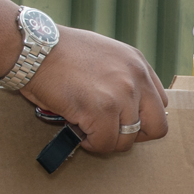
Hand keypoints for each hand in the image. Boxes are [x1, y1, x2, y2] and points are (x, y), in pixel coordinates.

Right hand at [21, 27, 168, 153]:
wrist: (34, 49)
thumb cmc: (58, 52)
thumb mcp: (103, 54)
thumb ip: (120, 76)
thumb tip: (123, 106)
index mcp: (138, 64)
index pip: (160, 104)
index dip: (140, 118)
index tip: (120, 121)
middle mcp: (136, 78)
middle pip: (157, 126)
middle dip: (133, 136)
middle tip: (109, 132)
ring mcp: (121, 95)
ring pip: (128, 140)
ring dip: (106, 140)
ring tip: (86, 128)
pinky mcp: (102, 110)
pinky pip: (105, 144)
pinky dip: (90, 144)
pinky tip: (77, 130)